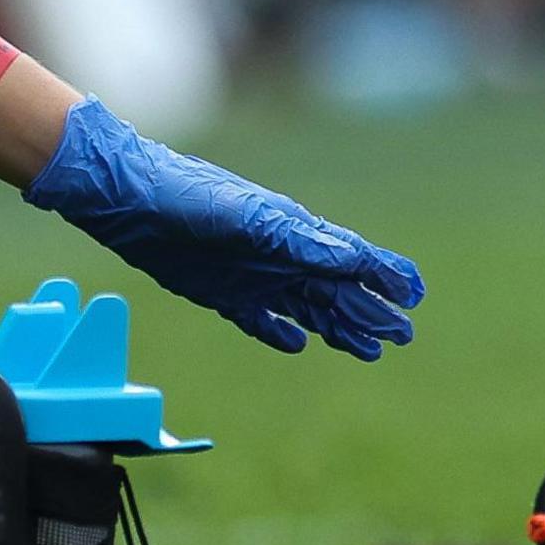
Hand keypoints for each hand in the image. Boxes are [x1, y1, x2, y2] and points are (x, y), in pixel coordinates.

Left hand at [22, 99, 424, 358]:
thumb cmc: (188, 195)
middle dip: (371, 311)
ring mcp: (253, 275)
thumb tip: (351, 256)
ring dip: (338, 328)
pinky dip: (280, 332)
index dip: (385, 274)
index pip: (352, 256)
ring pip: (307, 308)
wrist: (128, 199)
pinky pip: (260, 319)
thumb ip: (297, 238)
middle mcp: (280, 254)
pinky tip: (295, 344)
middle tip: (402, 335)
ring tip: (368, 349)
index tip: (416, 294)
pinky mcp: (223, 293)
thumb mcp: (246, 217)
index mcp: (293, 230)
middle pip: (337, 289)